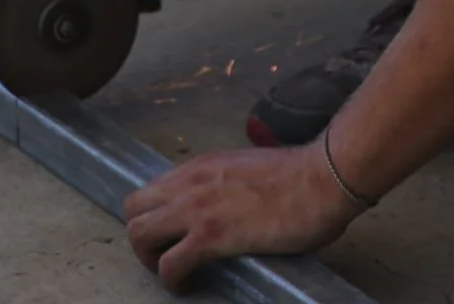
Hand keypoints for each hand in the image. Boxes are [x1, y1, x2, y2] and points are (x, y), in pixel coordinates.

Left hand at [123, 144, 362, 289]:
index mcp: (200, 167)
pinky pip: (169, 263)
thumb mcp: (248, 169)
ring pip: (138, 233)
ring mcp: (196, 208)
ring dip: (149, 258)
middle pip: (133, 208)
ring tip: (172, 272)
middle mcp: (189, 182)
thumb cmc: (299, 176)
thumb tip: (229, 204)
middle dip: (141, 236)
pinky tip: (186, 285)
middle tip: (163, 255)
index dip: (155, 214)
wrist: (320, 179)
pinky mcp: (210, 235)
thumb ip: (226, 183)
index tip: (170, 233)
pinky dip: (171, 279)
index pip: (152, 188)